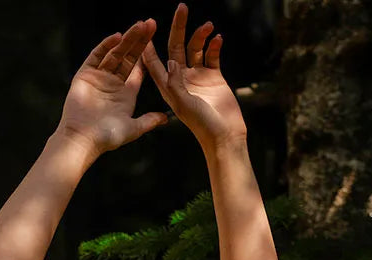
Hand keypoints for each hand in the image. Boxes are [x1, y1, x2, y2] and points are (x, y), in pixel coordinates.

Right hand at [56, 19, 169, 157]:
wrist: (83, 139)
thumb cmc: (107, 137)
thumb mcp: (133, 129)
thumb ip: (149, 121)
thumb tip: (166, 118)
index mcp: (126, 95)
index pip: (138, 70)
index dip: (147, 56)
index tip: (156, 41)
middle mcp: (113, 83)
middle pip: (128, 57)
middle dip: (139, 41)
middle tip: (151, 24)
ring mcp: (99, 77)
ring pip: (114, 53)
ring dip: (127, 39)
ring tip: (139, 26)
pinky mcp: (85, 74)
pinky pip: (96, 56)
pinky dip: (106, 46)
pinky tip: (117, 37)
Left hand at [141, 3, 247, 150]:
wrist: (225, 135)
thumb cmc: (202, 124)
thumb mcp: (183, 105)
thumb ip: (175, 83)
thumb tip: (171, 60)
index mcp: (169, 86)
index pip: (155, 62)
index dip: (150, 45)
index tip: (147, 26)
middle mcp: (181, 78)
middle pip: (177, 47)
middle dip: (178, 28)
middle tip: (182, 8)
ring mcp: (198, 76)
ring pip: (196, 48)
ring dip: (201, 35)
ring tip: (209, 26)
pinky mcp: (214, 76)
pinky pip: (212, 55)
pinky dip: (215, 45)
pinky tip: (218, 39)